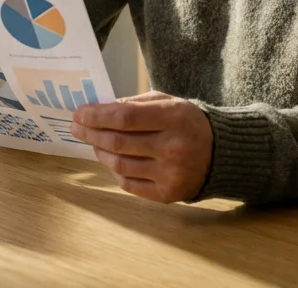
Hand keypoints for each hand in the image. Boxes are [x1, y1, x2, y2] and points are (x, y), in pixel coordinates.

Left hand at [70, 91, 212, 203]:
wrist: (220, 153)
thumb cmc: (187, 122)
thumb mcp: (168, 102)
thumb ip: (135, 105)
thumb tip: (99, 111)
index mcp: (173, 118)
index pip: (124, 117)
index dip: (97, 116)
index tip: (79, 113)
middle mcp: (172, 147)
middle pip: (118, 142)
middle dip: (91, 133)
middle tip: (76, 127)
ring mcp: (170, 174)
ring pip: (120, 164)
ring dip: (100, 152)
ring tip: (94, 143)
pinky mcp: (168, 194)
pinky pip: (129, 183)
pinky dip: (115, 171)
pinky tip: (110, 160)